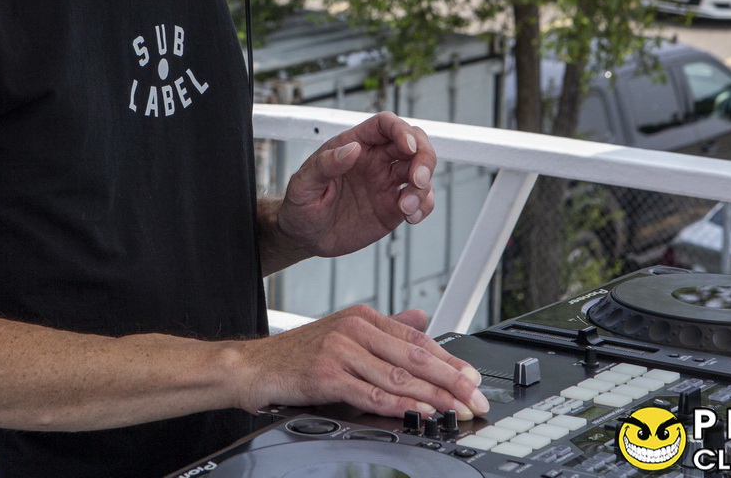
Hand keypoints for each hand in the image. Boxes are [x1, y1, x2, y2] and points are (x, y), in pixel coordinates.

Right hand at [231, 305, 488, 419]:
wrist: (254, 366)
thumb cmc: (298, 354)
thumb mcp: (344, 332)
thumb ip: (387, 327)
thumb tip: (423, 317)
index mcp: (363, 317)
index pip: (417, 338)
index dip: (449, 359)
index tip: (473, 378)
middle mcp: (354, 330)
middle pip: (414, 356)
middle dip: (451, 380)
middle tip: (477, 398)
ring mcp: (341, 351)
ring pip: (398, 376)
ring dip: (433, 396)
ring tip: (457, 410)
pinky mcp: (327, 376)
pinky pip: (372, 393)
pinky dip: (400, 404)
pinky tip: (419, 412)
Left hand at [277, 111, 434, 258]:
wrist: (304, 237)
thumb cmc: (300, 206)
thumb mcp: (303, 185)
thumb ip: (324, 165)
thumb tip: (352, 148)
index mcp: (354, 145)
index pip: (385, 124)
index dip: (401, 130)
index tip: (407, 147)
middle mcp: (375, 160)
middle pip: (414, 143)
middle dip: (424, 156)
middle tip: (417, 179)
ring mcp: (387, 183)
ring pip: (421, 170)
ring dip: (423, 186)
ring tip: (406, 209)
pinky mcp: (394, 207)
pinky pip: (421, 199)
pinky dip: (425, 205)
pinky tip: (411, 218)